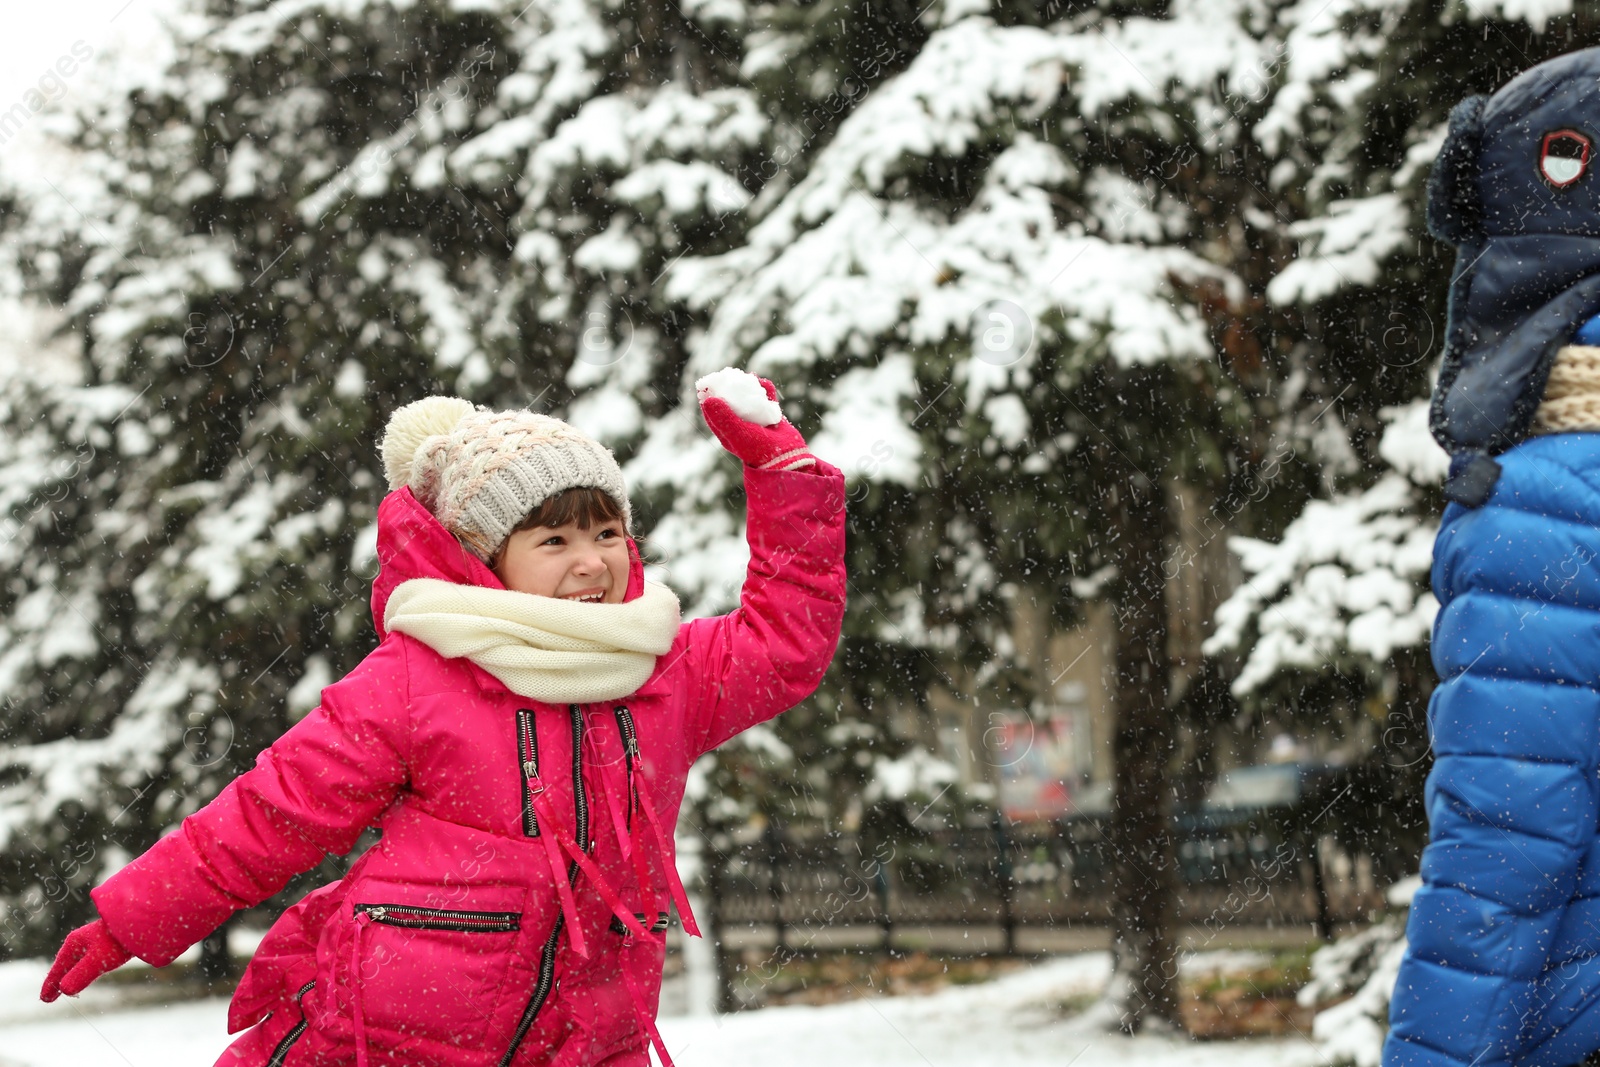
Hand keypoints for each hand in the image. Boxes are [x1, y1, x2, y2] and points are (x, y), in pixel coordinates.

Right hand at [40, 919, 132, 1001]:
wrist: (142, 920)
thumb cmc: (118, 939)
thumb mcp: (98, 960)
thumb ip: (80, 976)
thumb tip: (64, 990)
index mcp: (74, 943)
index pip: (58, 969)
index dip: (51, 985)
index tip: (43, 999)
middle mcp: (81, 941)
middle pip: (65, 966)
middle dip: (57, 981)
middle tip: (48, 998)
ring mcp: (94, 941)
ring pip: (77, 963)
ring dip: (69, 976)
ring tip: (64, 988)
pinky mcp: (107, 942)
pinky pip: (89, 960)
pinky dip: (82, 971)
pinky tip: (87, 973)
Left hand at [697, 373, 815, 470]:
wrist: (786, 458)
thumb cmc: (758, 449)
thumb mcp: (738, 434)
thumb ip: (723, 418)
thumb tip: (707, 400)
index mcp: (728, 432)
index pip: (713, 412)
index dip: (710, 396)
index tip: (710, 382)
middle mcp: (740, 425)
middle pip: (731, 402)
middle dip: (729, 388)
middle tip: (728, 374)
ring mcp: (756, 420)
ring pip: (749, 399)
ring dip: (748, 387)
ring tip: (746, 377)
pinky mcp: (772, 417)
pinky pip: (768, 400)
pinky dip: (766, 390)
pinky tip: (763, 382)